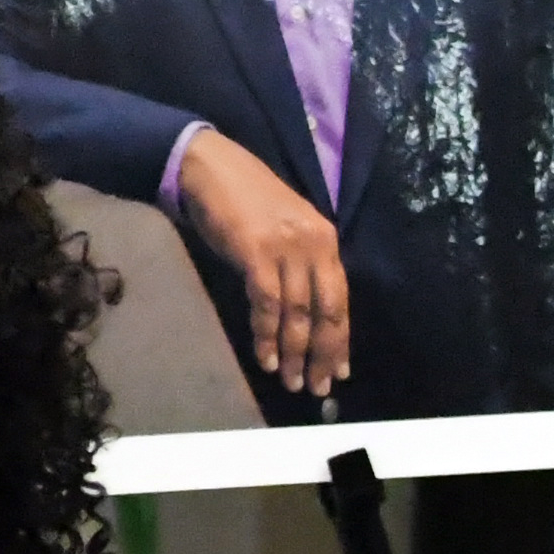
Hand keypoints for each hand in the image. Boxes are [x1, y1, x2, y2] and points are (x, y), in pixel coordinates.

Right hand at [175, 126, 350, 396]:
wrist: (212, 167)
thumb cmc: (245, 200)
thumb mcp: (286, 231)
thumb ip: (301, 265)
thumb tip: (306, 314)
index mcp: (326, 240)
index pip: (340, 299)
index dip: (341, 338)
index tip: (341, 370)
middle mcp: (314, 245)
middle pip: (327, 310)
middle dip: (323, 353)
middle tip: (318, 387)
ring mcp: (287, 248)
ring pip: (299, 312)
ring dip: (294, 352)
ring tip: (290, 381)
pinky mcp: (258, 252)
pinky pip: (267, 303)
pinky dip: (267, 334)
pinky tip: (264, 357)